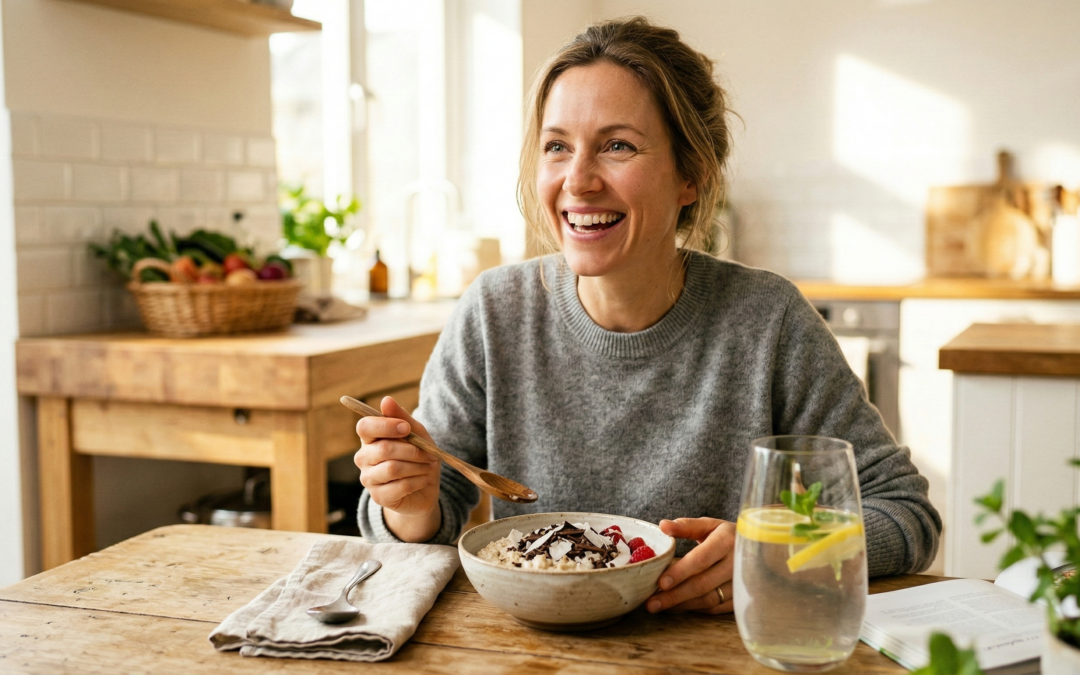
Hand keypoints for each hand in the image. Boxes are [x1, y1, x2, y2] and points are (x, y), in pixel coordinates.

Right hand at [354, 397, 440, 539]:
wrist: (424, 489)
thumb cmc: (418, 456)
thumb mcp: (417, 434)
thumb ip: (402, 418)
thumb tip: (386, 400)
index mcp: (370, 438)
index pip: (365, 427)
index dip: (386, 426)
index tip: (407, 428)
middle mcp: (363, 458)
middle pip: (384, 449)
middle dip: (413, 450)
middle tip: (430, 454)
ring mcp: (368, 479)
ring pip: (393, 468)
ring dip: (417, 466)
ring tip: (428, 466)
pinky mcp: (378, 497)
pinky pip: (400, 486)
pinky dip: (417, 481)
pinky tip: (423, 480)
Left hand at [645, 517, 734, 614]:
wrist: (759, 548)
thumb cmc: (726, 535)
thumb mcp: (710, 525)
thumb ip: (686, 526)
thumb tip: (663, 525)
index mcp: (727, 541)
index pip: (701, 559)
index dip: (680, 572)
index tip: (660, 583)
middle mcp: (737, 564)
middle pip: (702, 584)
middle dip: (675, 595)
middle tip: (651, 603)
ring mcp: (742, 583)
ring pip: (708, 599)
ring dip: (682, 605)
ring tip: (660, 607)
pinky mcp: (742, 598)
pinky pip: (716, 608)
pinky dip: (695, 609)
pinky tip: (677, 607)